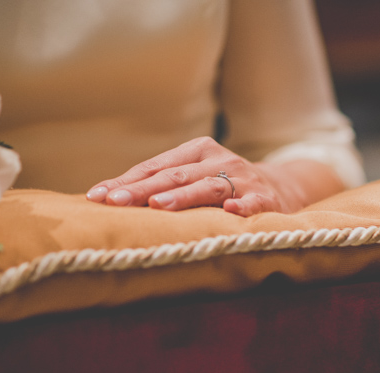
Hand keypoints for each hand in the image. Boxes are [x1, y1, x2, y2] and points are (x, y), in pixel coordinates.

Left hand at [85, 137, 342, 215]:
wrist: (281, 188)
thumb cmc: (224, 186)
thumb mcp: (195, 177)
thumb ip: (161, 185)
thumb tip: (107, 200)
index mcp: (197, 151)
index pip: (155, 167)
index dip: (126, 181)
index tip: (98, 197)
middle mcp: (219, 160)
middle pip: (175, 175)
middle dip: (143, 189)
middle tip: (116, 202)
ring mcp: (243, 178)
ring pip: (208, 187)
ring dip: (182, 197)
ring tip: (157, 206)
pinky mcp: (265, 198)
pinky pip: (251, 203)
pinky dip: (241, 207)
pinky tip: (229, 213)